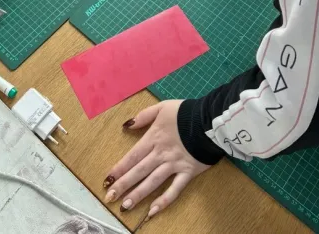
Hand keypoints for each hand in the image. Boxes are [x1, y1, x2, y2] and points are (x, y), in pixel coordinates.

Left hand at [104, 102, 209, 221]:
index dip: (120, 168)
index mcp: (153, 138)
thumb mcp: (162, 107)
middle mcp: (161, 154)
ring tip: (125, 206)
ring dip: (138, 195)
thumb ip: (144, 116)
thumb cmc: (186, 112)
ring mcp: (174, 165)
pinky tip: (153, 211)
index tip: (108, 179)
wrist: (210, 120)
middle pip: (139, 171)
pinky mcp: (187, 173)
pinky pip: (175, 189)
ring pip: (153, 182)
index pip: (133, 156)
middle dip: (123, 185)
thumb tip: (127, 125)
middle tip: (110, 197)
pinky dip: (164, 201)